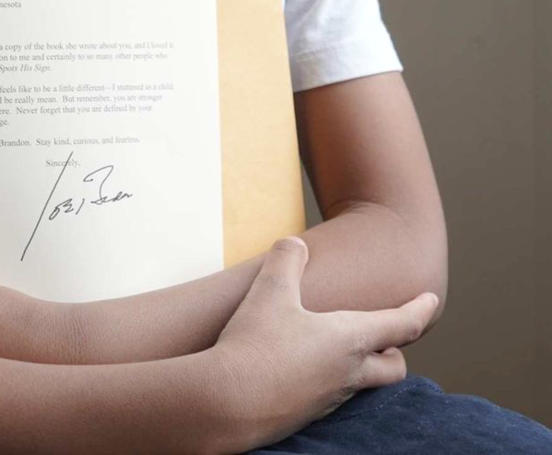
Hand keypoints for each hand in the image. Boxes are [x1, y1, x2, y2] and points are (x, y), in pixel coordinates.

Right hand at [211, 237, 437, 451]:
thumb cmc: (255, 344)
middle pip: (393, 366)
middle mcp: (348, 374)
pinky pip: (333, 395)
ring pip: (363, 383)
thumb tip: (296, 244)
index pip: (402, 325)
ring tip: (343, 346)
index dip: (420, 309)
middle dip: (396, 347)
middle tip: (390, 333)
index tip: (431, 299)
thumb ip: (287, 260)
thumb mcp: (269, 290)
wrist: (227, 403)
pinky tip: (304, 367)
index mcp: (349, 341)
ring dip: (364, 364)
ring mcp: (328, 399)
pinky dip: (332, 378)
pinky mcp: (306, 415)